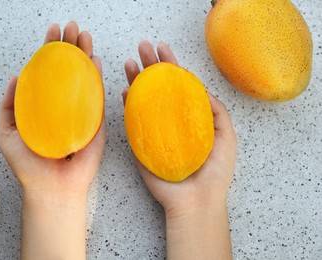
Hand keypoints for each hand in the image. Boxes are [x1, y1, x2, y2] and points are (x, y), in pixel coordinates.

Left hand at [0, 21, 105, 199]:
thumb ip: (9, 105)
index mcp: (45, 105)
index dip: (50, 50)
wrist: (51, 188)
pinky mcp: (96, 122)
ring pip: (85, 78)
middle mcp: (64, 105)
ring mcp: (81, 112)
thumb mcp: (7, 132)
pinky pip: (98, 96)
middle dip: (70, 46)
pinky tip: (95, 60)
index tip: (53, 31)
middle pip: (68, 70)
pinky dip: (97, 77)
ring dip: (85, 55)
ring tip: (84, 36)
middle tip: (72, 27)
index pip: (48, 72)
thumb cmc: (28, 163)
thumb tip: (17, 76)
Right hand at [123, 40, 236, 215]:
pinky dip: (128, 105)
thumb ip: (217, 111)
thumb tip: (203, 89)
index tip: (163, 49)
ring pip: (143, 100)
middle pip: (158, 88)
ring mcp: (154, 132)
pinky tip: (125, 90)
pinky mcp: (142, 145)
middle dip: (149, 66)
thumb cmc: (214, 172)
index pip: (178, 86)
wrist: (196, 200)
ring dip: (135, 80)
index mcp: (188, 117)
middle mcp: (169, 121)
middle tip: (141, 47)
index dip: (171, 67)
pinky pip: (132, 122)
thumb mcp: (226, 136)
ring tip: (129, 62)